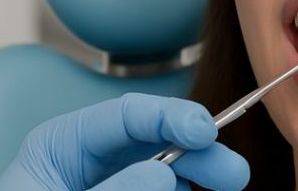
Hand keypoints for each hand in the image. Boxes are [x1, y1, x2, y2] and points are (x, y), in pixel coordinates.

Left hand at [0, 93, 249, 190]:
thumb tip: (162, 173)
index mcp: (63, 146)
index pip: (126, 115)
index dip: (171, 116)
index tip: (206, 131)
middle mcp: (93, 165)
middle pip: (158, 145)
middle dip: (199, 155)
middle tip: (234, 175)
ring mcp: (114, 188)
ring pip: (169, 179)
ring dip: (196, 181)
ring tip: (222, 188)